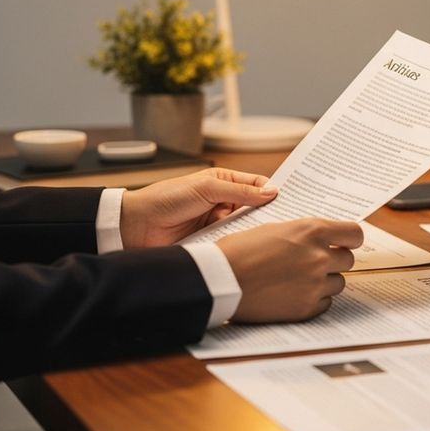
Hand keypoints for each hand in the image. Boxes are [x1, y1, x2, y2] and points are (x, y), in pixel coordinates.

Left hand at [119, 168, 277, 247]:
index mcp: (224, 182)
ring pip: (246, 226)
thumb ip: (241, 191)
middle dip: (269, 212)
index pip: (258, 184)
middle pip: (255, 207)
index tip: (293, 199)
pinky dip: (241, 244)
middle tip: (290, 220)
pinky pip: (233, 242)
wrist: (136, 226)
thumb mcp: (207, 189)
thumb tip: (272, 191)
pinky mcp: (212, 241)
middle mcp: (224, 202)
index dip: (274, 190)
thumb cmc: (166, 198)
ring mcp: (218, 222)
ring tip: (275, 236)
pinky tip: (253, 248)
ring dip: (255, 230)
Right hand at [216, 219, 360, 322]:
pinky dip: (314, 300)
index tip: (344, 243)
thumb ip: (305, 233)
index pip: (355, 234)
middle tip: (313, 262)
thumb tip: (324, 239)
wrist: (220, 279)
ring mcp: (315, 284)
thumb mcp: (276, 228)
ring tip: (298, 279)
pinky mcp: (306, 308)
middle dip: (334, 260)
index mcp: (313, 231)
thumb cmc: (240, 250)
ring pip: (338, 283)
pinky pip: (325, 303)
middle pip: (348, 260)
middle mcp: (319, 257)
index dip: (350, 239)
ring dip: (324, 281)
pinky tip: (294, 294)